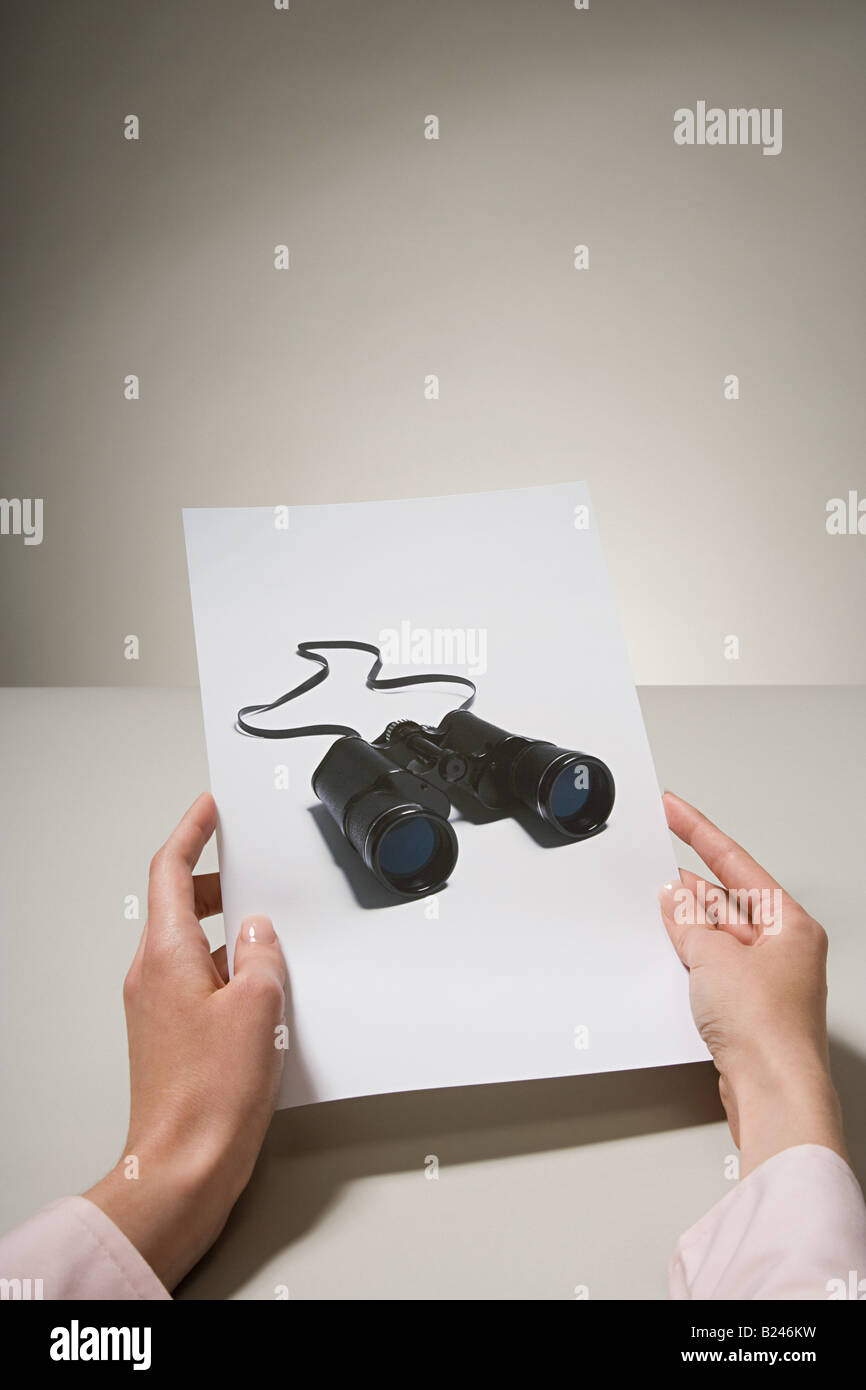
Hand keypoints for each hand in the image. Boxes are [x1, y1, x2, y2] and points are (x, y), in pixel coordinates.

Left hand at [84, 793, 286, 1289]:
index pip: (168, 869)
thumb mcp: (258, 1008)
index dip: (191, 831)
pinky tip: (266, 988)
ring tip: (272, 933)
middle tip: (250, 868)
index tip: (210, 809)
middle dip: (215, 881)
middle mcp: (152, 976)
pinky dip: (229, 969)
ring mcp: (158, 1007)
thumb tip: (261, 934)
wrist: (183, 1166)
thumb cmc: (209, 1097)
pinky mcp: (172, 1035)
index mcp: (164, 956)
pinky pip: (199, 981)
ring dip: (228, 930)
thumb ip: (263, 956)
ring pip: (191, 945)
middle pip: (177, 904)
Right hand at [659, 791, 845, 1177]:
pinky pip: (711, 968)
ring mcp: (765, 981)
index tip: (673, 810)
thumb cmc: (768, 1030)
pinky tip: (668, 956)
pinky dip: (688, 959)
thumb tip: (673, 900)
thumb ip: (688, 923)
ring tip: (655, 916)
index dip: (699, 832)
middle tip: (651, 869)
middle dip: (688, 889)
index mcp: (790, 924)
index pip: (737, 863)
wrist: (773, 1092)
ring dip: (685, 928)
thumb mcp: (714, 957)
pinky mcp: (745, 1010)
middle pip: (726, 902)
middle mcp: (783, 950)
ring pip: (716, 937)